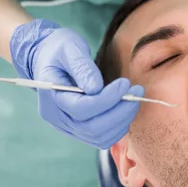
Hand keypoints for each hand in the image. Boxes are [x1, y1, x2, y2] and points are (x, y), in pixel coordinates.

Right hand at [10, 19, 142, 148]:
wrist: (50, 59)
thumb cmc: (60, 50)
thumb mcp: (69, 48)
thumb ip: (82, 67)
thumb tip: (96, 88)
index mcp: (51, 97)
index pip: (81, 108)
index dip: (107, 99)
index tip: (125, 83)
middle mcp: (58, 119)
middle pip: (93, 128)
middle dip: (120, 112)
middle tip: (137, 91)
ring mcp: (69, 128)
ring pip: (101, 137)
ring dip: (123, 119)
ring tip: (134, 97)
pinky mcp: (81, 130)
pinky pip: (104, 138)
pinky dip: (120, 126)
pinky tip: (127, 108)